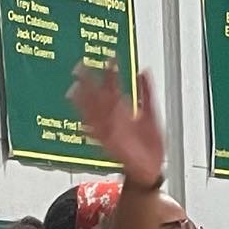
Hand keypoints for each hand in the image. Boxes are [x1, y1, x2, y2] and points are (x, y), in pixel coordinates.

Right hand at [68, 61, 163, 187]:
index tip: (110, 58)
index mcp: (123, 111)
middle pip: (98, 98)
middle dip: (90, 83)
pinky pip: (96, 134)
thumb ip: (147, 94)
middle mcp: (114, 119)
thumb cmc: (150, 146)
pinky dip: (89, 127)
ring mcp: (110, 131)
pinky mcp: (109, 145)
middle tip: (81, 65)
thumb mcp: (151, 115)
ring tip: (76, 88)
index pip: (113, 87)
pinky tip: (82, 120)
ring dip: (85, 102)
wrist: (151, 170)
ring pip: (94, 113)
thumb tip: (143, 72)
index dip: (111, 73)